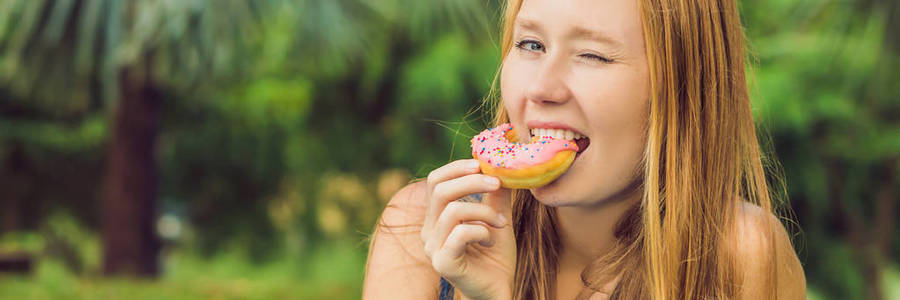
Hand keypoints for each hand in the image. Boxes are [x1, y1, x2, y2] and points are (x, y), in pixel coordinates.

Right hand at [420, 159, 515, 299]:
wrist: (497, 291)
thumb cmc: (495, 258)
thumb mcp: (497, 219)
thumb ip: (496, 196)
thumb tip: (501, 167)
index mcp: (436, 218)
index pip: (436, 182)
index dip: (457, 168)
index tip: (482, 164)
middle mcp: (429, 231)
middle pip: (440, 190)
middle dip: (472, 181)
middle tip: (497, 182)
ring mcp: (432, 248)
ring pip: (453, 210)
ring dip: (483, 211)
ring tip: (500, 222)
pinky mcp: (442, 262)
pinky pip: (460, 233)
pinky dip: (481, 230)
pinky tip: (491, 239)